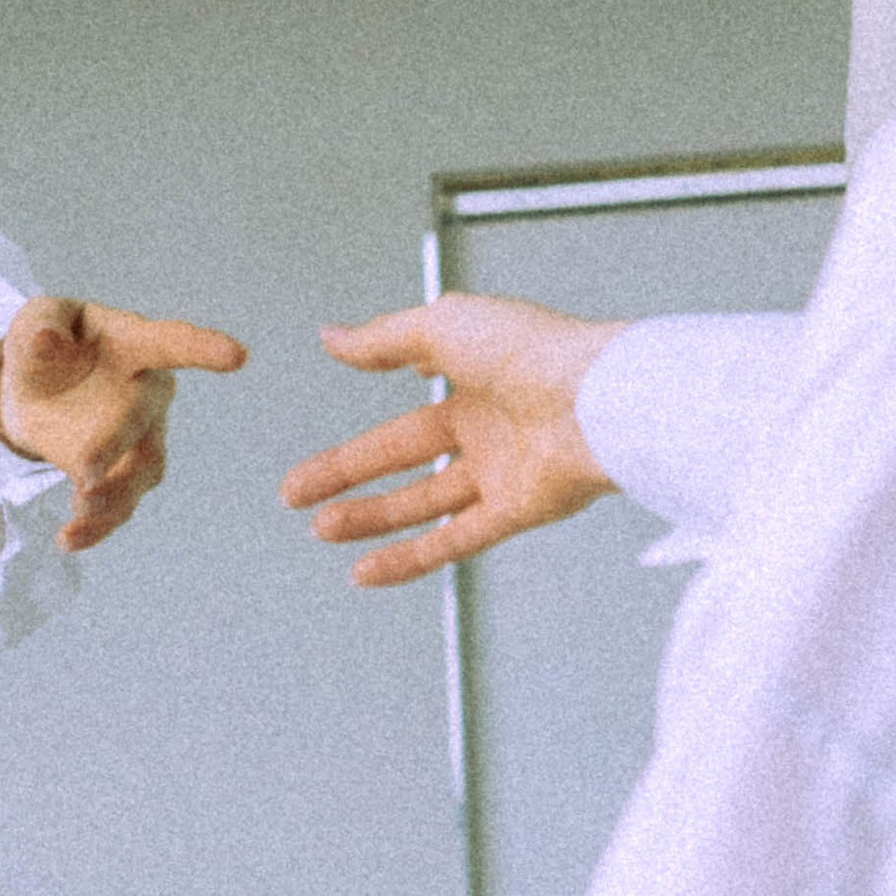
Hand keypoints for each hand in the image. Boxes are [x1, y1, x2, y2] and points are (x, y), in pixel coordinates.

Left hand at [0, 297, 248, 548]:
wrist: (34, 392)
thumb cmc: (47, 344)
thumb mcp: (36, 321)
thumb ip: (40, 328)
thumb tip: (46, 340)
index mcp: (133, 343)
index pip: (172, 342)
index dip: (203, 349)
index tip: (237, 356)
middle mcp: (147, 391)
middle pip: (145, 420)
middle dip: (117, 446)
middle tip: (85, 473)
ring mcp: (141, 436)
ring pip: (143, 472)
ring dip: (114, 495)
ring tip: (78, 510)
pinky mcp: (121, 475)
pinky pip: (120, 506)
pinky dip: (95, 527)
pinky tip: (69, 539)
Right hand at [282, 296, 625, 584]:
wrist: (600, 396)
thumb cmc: (534, 349)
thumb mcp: (442, 326)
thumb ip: (383, 339)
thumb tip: (332, 338)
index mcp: (473, 381)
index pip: (400, 421)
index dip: (353, 444)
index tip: (314, 461)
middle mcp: (488, 429)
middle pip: (403, 463)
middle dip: (347, 480)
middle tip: (295, 496)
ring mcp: (504, 472)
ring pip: (424, 504)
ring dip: (371, 519)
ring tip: (321, 530)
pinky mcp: (521, 509)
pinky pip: (456, 539)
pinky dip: (411, 557)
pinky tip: (368, 570)